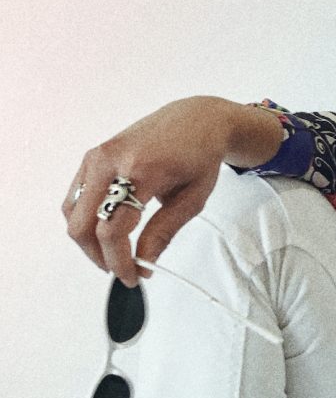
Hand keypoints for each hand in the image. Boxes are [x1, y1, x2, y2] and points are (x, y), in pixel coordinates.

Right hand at [61, 96, 237, 286]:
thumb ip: (163, 232)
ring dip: (88, 240)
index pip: (113, 229)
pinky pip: (76, 197)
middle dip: (99, 256)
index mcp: (142, 170)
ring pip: (73, 213)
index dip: (119, 260)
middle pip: (83, 224)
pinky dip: (85, 220)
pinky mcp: (92, 156)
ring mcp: (97, 156)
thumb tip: (144, 264)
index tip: (131, 277)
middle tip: (120, 270)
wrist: (197, 120)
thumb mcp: (192, 200)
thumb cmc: (200, 156)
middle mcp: (111, 160)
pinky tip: (106, 231)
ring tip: (113, 254)